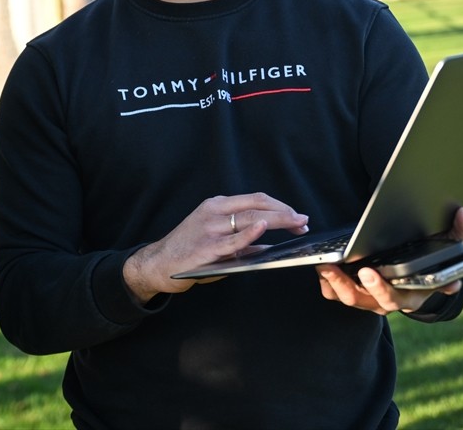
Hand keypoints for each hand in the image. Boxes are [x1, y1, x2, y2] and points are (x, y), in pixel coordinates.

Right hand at [123, 193, 309, 302]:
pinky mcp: (208, 248)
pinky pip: (234, 240)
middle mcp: (214, 212)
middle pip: (257, 205)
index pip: (255, 199)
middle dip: (285, 212)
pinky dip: (251, 233)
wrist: (159, 264)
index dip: (280, 205)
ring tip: (296, 226)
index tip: (297, 215)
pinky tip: (264, 229)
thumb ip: (240, 239)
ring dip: (278, 221)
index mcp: (217, 206)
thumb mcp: (214, 237)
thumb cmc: (189, 252)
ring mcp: (211, 228)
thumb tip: (268, 246)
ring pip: (250, 218)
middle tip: (303, 221)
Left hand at [315, 206, 462, 314]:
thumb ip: (462, 230)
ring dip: (335, 284)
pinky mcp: (357, 291)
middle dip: (354, 287)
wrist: (424, 266)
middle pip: (371, 301)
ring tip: (323, 266)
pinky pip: (338, 294)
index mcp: (415, 291)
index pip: (400, 296)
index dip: (383, 288)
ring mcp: (373, 298)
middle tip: (343, 269)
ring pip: (350, 298)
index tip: (369, 273)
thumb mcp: (453, 243)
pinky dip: (328, 284)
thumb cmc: (437, 254)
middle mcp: (393, 300)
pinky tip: (321, 268)